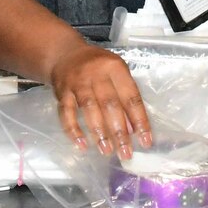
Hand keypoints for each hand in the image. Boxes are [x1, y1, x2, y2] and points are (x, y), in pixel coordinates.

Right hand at [49, 43, 151, 159]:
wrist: (64, 54)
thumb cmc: (97, 67)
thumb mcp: (116, 74)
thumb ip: (124, 98)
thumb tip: (131, 130)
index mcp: (115, 68)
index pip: (131, 97)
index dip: (139, 120)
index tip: (145, 141)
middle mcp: (96, 73)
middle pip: (110, 105)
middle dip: (119, 132)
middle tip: (126, 153)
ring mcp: (77, 82)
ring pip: (89, 109)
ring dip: (99, 132)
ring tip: (107, 150)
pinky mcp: (61, 91)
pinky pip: (66, 113)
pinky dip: (73, 130)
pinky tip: (82, 144)